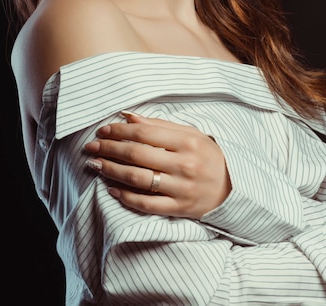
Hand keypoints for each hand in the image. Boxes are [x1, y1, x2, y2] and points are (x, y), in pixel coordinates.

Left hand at [84, 112, 230, 218]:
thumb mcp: (190, 134)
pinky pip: (146, 204)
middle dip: (109, 149)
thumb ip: (159, 125)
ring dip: (112, 171)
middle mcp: (184, 164)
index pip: (144, 133)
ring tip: (96, 165)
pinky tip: (112, 189)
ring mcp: (181, 188)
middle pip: (137, 154)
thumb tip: (127, 116)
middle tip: (91, 146)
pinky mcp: (179, 208)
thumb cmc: (208, 156)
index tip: (103, 130)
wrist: (234, 188)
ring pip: (138, 179)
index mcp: (187, 141)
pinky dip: (126, 196)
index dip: (119, 131)